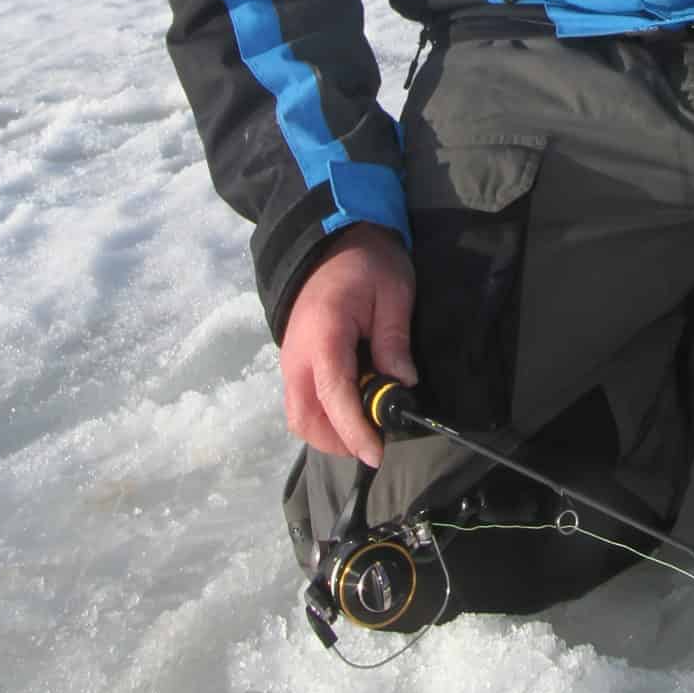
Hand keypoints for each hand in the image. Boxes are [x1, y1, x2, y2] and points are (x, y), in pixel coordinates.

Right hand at [280, 226, 416, 466]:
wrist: (334, 239)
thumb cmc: (368, 262)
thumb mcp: (393, 293)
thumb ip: (394, 340)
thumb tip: (403, 386)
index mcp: (323, 336)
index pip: (334, 396)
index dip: (355, 431)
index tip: (377, 453)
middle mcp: (297, 355)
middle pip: (304, 419)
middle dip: (337, 439)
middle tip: (374, 440)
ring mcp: (290, 359)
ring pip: (299, 415)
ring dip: (329, 430)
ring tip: (367, 424)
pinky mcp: (294, 360)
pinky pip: (302, 400)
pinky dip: (324, 414)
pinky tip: (354, 405)